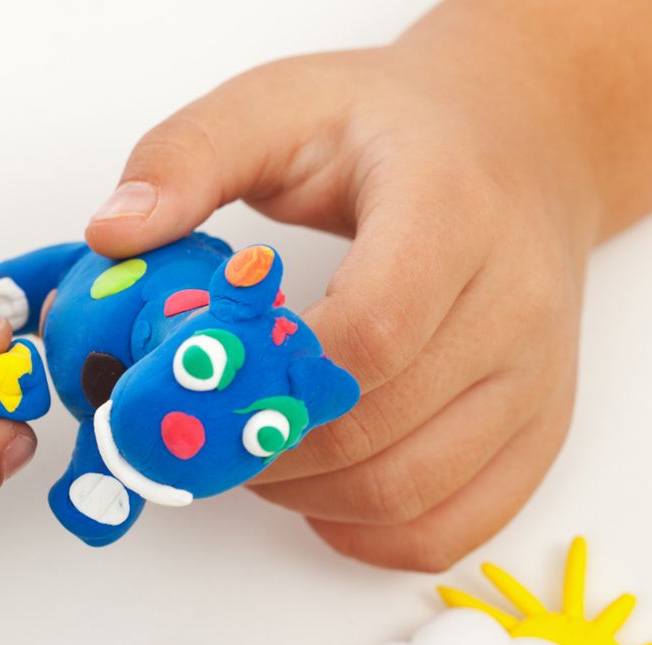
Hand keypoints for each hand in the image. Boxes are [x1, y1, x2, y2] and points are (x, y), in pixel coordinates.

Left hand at [86, 44, 599, 571]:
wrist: (523, 140)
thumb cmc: (393, 128)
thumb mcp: (281, 104)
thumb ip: (189, 156)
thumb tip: (112, 234)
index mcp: (454, 209)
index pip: (371, 330)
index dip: (268, 377)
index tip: (190, 373)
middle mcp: (515, 302)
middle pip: (374, 426)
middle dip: (259, 443)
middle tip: (192, 427)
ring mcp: (536, 377)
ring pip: (407, 493)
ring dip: (301, 496)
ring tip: (247, 447)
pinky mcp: (539, 430)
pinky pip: (451, 528)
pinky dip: (366, 533)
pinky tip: (317, 491)